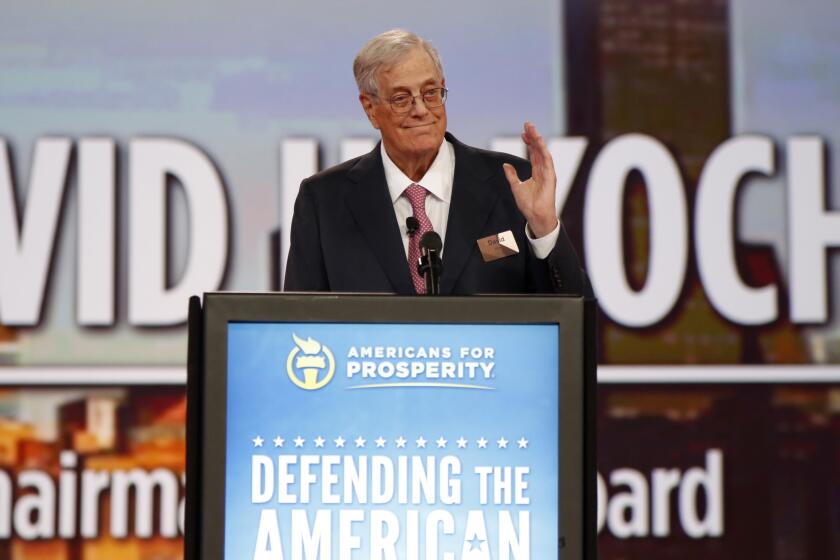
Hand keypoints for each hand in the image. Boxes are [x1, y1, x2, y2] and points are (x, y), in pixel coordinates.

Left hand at [502, 122, 558, 237]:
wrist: (535, 216)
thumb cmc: (528, 204)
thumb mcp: (516, 187)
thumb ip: (512, 175)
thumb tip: (505, 165)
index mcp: (537, 173)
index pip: (533, 154)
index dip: (528, 143)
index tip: (523, 133)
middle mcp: (543, 170)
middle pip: (538, 150)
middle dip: (533, 137)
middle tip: (527, 124)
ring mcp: (548, 173)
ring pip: (543, 152)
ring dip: (538, 140)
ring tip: (532, 129)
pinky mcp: (551, 177)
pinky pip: (547, 161)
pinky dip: (543, 151)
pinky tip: (539, 143)